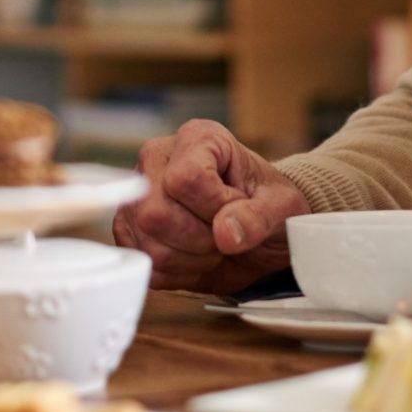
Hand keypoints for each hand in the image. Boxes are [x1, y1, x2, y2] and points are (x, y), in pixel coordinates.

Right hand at [112, 119, 308, 293]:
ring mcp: (136, 196)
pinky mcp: (129, 230)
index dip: (215, 207)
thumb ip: (258, 217)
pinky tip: (195, 257)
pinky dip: (178, 273)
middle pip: (156, 214)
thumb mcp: (282, 207)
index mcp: (197, 138)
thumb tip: (226, 233)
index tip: (236, 208)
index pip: (185, 178)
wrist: (258, 228)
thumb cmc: (267, 204)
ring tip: (212, 245)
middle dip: (201, 239)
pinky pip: (146, 266)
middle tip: (225, 233)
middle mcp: (157, 160)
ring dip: (192, 260)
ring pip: (150, 246)